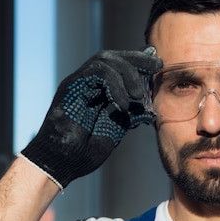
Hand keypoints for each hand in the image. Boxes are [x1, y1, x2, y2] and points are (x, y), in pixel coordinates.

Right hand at [19, 47, 162, 188]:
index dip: (139, 61)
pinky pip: (96, 72)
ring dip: (127, 73)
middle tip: (156, 66)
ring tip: (138, 96)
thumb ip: (129, 115)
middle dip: (137, 59)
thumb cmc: (84, 152)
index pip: (118, 66)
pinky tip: (122, 104)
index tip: (157, 65)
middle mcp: (87, 84)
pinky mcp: (70, 87)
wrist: (62, 163)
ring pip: (104, 60)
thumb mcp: (115, 130)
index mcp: (98, 92)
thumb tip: (148, 107)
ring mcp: (77, 84)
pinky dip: (114, 84)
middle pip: (112, 57)